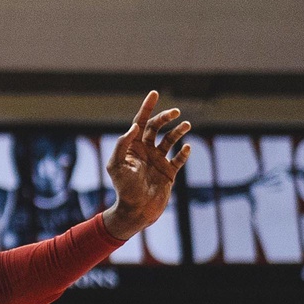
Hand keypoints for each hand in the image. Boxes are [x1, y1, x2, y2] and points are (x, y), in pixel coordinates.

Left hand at [102, 91, 191, 240]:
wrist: (136, 210)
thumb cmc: (123, 188)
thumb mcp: (116, 165)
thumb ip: (123, 144)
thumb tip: (135, 125)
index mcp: (132, 147)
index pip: (140, 122)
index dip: (147, 108)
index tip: (154, 93)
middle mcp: (146, 150)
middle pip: (156, 127)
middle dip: (165, 117)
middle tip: (175, 112)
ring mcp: (158, 160)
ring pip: (170, 140)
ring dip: (178, 131)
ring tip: (186, 125)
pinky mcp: (169, 172)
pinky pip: (178, 158)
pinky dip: (184, 152)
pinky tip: (186, 147)